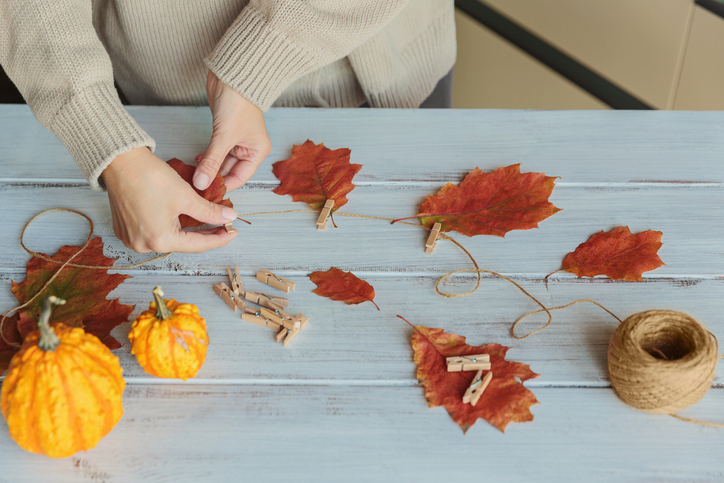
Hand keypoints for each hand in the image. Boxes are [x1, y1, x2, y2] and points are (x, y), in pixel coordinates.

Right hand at [102, 147, 238, 252]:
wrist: (119, 161)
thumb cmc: (149, 177)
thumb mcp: (186, 196)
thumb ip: (209, 211)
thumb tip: (229, 217)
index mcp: (159, 240)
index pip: (198, 244)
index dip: (219, 238)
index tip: (233, 232)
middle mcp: (143, 245)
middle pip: (183, 243)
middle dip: (204, 234)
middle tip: (223, 226)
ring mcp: (131, 239)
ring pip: (169, 238)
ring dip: (187, 230)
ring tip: (206, 222)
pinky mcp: (125, 229)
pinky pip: (154, 232)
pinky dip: (170, 226)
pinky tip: (182, 219)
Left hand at [194, 70, 271, 191]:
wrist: (231, 76)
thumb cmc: (237, 103)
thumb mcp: (224, 137)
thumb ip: (212, 162)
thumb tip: (201, 183)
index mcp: (257, 151)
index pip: (240, 177)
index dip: (223, 186)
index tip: (206, 194)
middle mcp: (249, 148)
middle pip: (230, 171)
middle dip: (213, 178)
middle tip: (196, 186)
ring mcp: (236, 141)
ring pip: (221, 162)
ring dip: (208, 168)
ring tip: (194, 176)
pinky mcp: (224, 133)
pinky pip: (215, 152)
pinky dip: (207, 158)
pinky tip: (197, 162)